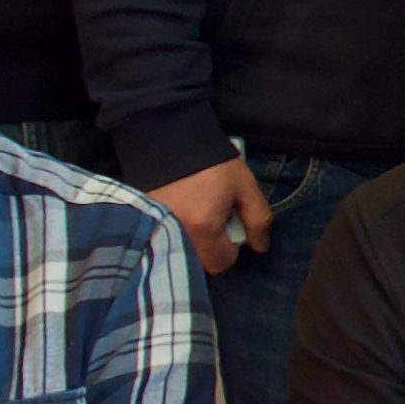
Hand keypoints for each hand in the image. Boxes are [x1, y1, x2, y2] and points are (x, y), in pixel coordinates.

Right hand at [152, 154, 273, 278]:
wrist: (170, 140)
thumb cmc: (211, 163)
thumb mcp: (244, 186)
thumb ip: (259, 219)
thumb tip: (261, 247)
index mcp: (204, 227)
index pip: (222, 263)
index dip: (231, 246)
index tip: (228, 222)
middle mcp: (176, 235)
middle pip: (200, 262)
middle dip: (211, 245)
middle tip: (211, 215)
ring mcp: (155, 231)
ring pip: (183, 254)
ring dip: (194, 240)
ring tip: (196, 212)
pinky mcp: (143, 223)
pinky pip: (164, 242)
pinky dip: (174, 233)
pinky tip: (181, 211)